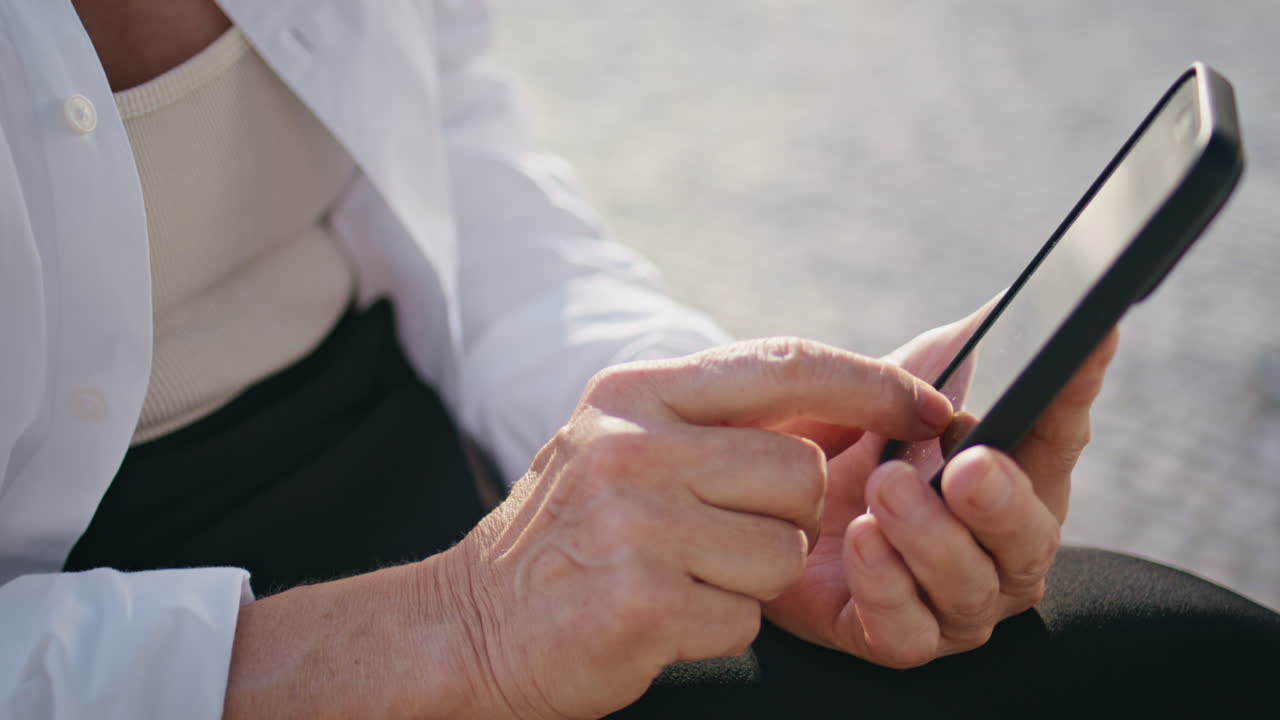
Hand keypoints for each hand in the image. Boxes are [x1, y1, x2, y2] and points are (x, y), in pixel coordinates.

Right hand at [438, 338, 954, 718]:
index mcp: (637, 393)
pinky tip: (661, 615)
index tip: (930, 407)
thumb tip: (857, 405)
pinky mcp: (641, 602)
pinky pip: (745, 616)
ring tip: (682, 576)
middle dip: (789, 516)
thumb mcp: (625, 446)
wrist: (470, 625)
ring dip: (753, 577)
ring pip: (784, 551)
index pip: (786, 364)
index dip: (873, 384)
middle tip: (729, 535)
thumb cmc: (566, 534)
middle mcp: (634, 447)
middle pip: (800, 473)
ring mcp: (636, 525)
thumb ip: (722, 421)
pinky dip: (719, 624)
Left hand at [763, 305, 1118, 667]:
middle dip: (1000, 503)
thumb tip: (1028, 300)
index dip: (1072, 394)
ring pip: (970, 591)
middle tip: (967, 466)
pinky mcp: (886, 634)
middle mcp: (995, 548)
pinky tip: (861, 541)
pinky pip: (905, 633)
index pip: (1058, 435)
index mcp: (1012, 475)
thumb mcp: (905, 378)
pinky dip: (887, 587)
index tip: (1084, 342)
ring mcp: (947, 600)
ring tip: (885, 490)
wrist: (760, 486)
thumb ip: (971, 345)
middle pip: (1030, 539)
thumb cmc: (853, 434)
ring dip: (931, 539)